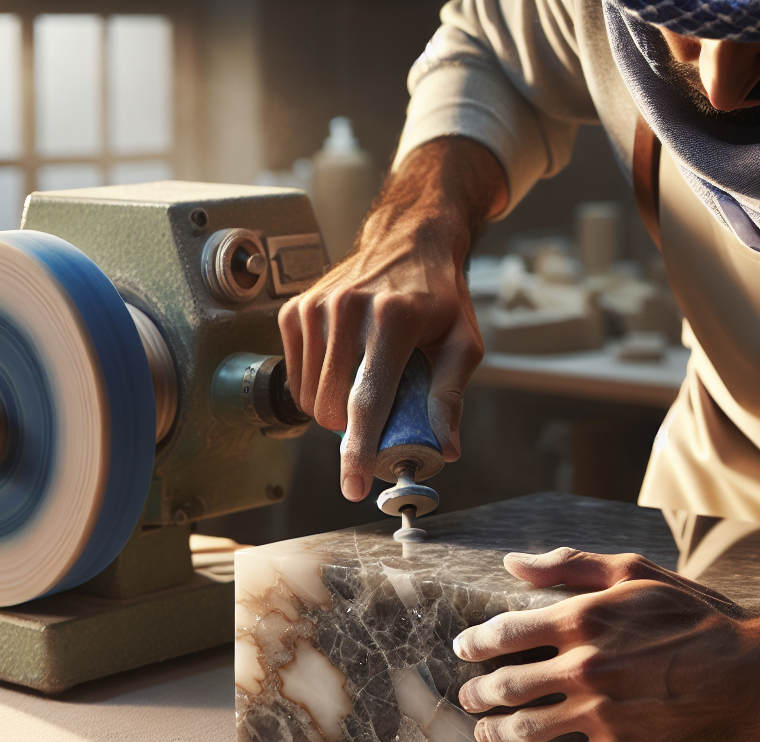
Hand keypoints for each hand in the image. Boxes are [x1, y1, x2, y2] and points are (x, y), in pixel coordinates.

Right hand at [278, 137, 506, 500]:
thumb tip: (446, 447)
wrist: (410, 238)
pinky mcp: (295, 311)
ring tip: (363, 375)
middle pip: (331, 408)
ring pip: (308, 398)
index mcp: (393, 320)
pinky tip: (343, 363)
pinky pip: (296, 377)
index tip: (353, 486)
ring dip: (334, 405)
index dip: (358, 451)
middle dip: (353, 426)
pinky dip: (317, 385)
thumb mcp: (463, 342)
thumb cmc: (439, 294)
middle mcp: (347, 310)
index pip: (367, 401)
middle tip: (380, 407)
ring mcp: (316, 309)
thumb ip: (451, 395)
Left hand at [454, 548, 759, 741]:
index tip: (464, 650)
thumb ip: (572, 565)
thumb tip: (514, 563)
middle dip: (479, 694)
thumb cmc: (698, 618)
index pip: (505, 632)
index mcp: (580, 619)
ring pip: (526, 727)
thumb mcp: (636, 573)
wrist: (756, 673)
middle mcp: (581, 666)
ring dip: (497, 734)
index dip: (476, 643)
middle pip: (507, 685)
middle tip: (469, 699)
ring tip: (486, 735)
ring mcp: (598, 711)